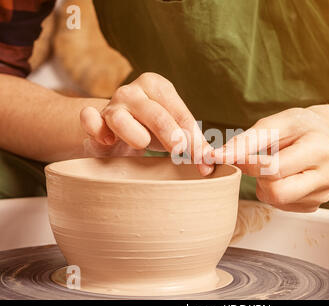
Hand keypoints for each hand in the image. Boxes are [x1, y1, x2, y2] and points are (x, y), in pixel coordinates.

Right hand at [79, 72, 213, 174]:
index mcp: (158, 86)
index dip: (195, 139)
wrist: (116, 127)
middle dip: (172, 136)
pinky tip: (108, 142)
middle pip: (156, 114)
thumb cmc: (152, 128)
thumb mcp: (174, 131)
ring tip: (144, 145)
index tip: (204, 161)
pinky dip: (95, 128)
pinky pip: (88, 119)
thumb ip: (193, 145)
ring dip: (135, 135)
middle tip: (181, 153)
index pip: (181, 114)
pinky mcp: (94, 119)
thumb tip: (210, 165)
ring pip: (120, 118)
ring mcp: (111, 105)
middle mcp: (133, 91)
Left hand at [213, 108, 328, 211]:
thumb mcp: (275, 123)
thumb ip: (246, 140)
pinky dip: (274, 193)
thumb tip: (217, 157)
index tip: (232, 157)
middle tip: (257, 164)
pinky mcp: (315, 204)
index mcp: (320, 149)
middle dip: (259, 179)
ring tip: (273, 167)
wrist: (325, 136)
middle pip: (277, 192)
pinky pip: (282, 206)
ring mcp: (323, 194)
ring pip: (277, 201)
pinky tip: (283, 177)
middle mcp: (328, 175)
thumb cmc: (298, 127)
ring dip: (265, 186)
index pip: (274, 168)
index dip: (248, 164)